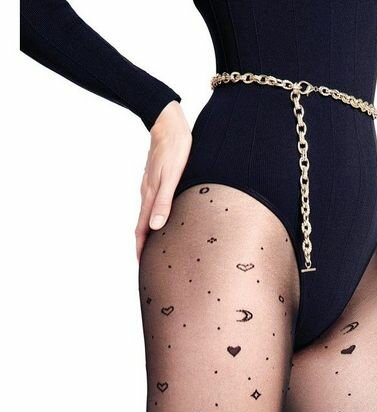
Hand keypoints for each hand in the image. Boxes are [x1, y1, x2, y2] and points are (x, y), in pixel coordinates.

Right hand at [135, 100, 191, 260]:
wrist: (168, 122)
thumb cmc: (175, 149)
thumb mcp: (172, 176)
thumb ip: (164, 202)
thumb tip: (155, 227)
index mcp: (150, 195)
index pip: (142, 229)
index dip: (141, 249)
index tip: (142, 266)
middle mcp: (147, 193)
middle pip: (142, 226)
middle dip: (143, 246)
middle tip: (147, 264)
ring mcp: (150, 186)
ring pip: (147, 216)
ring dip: (148, 233)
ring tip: (153, 249)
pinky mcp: (155, 180)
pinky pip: (152, 205)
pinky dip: (153, 219)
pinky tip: (160, 223)